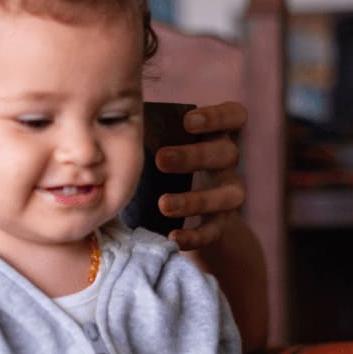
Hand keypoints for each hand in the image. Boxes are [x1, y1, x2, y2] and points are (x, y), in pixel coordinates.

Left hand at [154, 102, 247, 251]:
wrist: (185, 213)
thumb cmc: (164, 165)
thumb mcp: (162, 145)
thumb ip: (151, 134)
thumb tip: (119, 122)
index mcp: (216, 135)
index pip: (234, 116)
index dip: (217, 117)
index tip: (187, 121)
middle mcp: (228, 162)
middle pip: (226, 154)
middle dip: (194, 156)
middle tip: (160, 160)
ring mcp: (229, 193)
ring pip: (227, 195)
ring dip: (196, 200)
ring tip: (164, 204)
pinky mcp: (222, 223)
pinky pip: (215, 230)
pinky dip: (196, 235)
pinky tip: (173, 236)